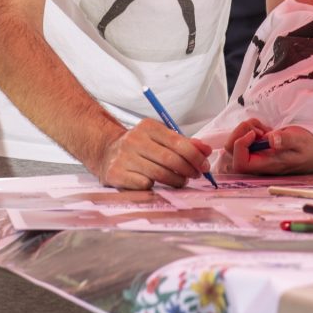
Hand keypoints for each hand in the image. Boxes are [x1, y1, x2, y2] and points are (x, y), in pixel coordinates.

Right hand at [92, 118, 212, 189]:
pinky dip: (154, 186)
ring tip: (181, 182)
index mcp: (148, 127)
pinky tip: (155, 183)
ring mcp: (123, 157)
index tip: (204, 166)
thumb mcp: (159, 138)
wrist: (106, 152)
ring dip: (176, 181)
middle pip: (170, 159)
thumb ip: (184, 143)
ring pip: (159, 174)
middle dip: (188, 170)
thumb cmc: (140, 147)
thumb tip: (206, 150)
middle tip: (196, 176)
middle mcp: (134, 140)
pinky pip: (144, 184)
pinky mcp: (116, 174)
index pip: (177, 142)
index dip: (195, 156)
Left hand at [217, 119, 312, 174]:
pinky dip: (251, 128)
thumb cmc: (309, 146)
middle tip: (257, 127)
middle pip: (232, 152)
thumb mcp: (301, 140)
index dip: (241, 146)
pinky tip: (264, 128)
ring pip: (237, 143)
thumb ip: (286, 140)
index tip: (255, 133)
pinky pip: (245, 138)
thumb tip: (271, 140)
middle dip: (240, 133)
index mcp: (267, 164)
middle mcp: (259, 162)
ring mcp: (258, 154)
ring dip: (245, 129)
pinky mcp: (260, 147)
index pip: (240, 163)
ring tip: (262, 126)